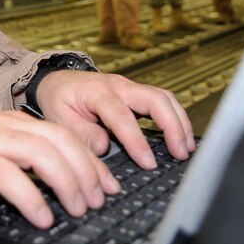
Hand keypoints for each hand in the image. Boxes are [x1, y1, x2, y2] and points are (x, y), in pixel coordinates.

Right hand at [0, 111, 120, 228]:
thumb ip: (16, 153)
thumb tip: (51, 177)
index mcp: (12, 120)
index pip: (64, 134)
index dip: (91, 160)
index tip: (107, 184)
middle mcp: (5, 125)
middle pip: (61, 140)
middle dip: (87, 171)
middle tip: (98, 199)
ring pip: (43, 154)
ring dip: (68, 182)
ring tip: (78, 208)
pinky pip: (11, 177)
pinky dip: (32, 197)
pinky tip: (42, 216)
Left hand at [35, 71, 194, 169]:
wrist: (56, 81)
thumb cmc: (58, 99)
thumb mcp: (59, 117)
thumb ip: (81, 133)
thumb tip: (103, 147)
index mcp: (96, 92)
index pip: (121, 116)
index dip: (137, 140)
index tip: (148, 162)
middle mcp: (117, 86)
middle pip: (154, 99)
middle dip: (172, 126)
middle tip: (180, 153)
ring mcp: (129, 87)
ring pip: (164, 98)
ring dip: (179, 122)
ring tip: (186, 148)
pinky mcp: (136, 92)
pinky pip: (162, 100)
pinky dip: (175, 117)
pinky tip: (181, 137)